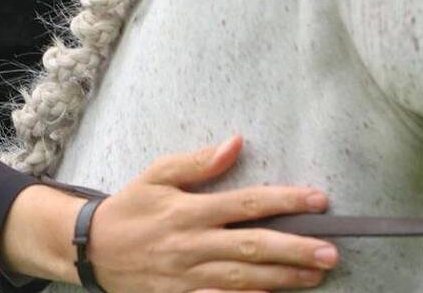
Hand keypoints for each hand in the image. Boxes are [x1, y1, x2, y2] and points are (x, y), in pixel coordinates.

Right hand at [85, 135, 339, 292]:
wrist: (91, 250)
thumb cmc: (131, 208)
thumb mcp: (158, 174)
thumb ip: (198, 162)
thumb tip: (236, 143)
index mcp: (191, 210)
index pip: (247, 203)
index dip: (285, 201)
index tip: (318, 200)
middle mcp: (193, 244)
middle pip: (252, 247)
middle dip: (294, 249)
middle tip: (331, 251)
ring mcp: (188, 277)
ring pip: (243, 280)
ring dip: (282, 278)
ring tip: (316, 274)